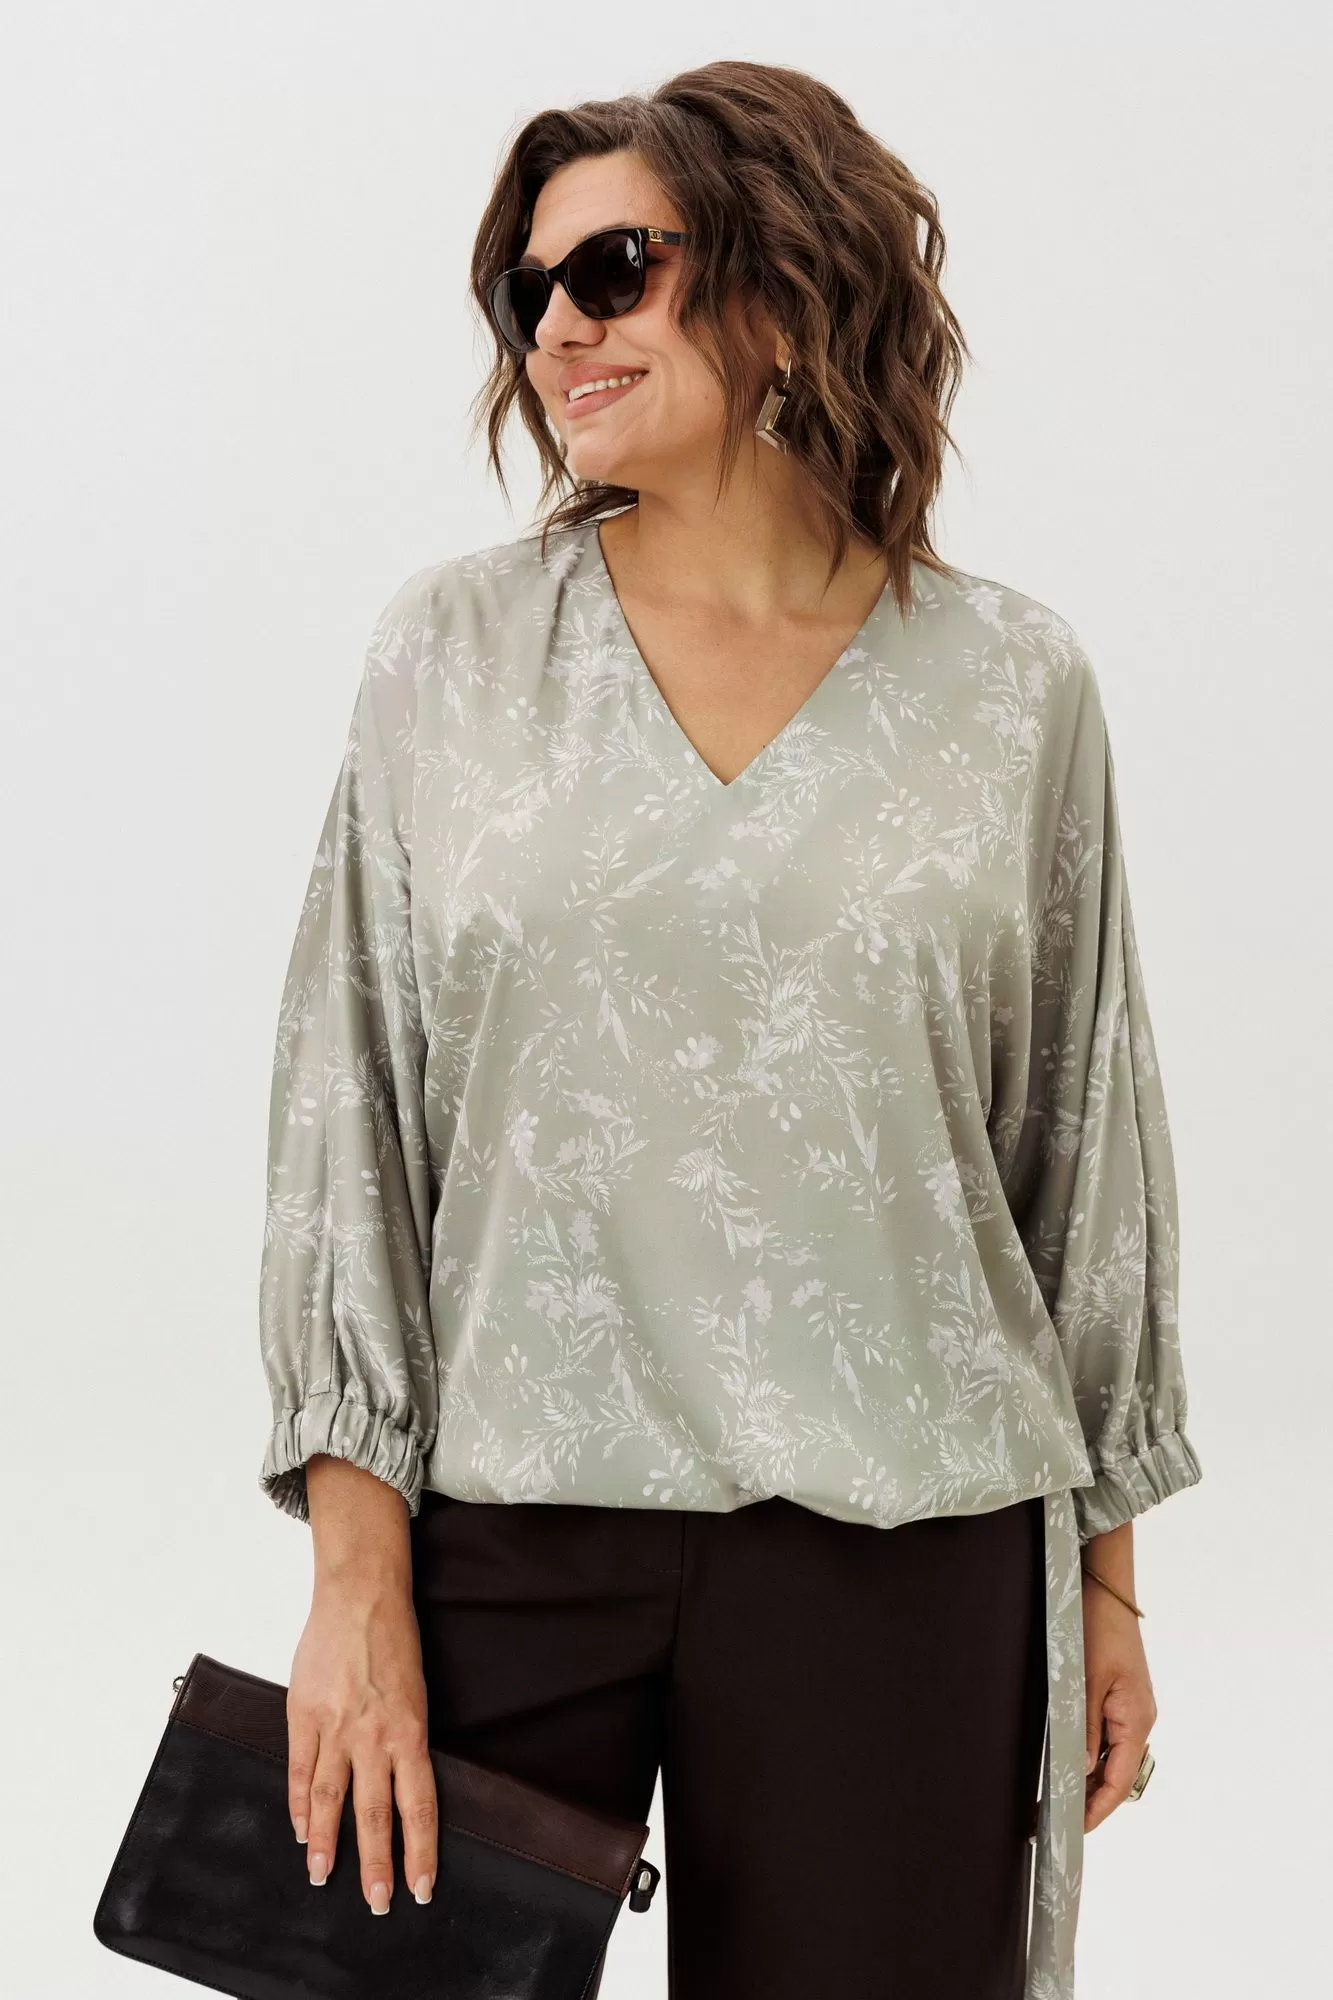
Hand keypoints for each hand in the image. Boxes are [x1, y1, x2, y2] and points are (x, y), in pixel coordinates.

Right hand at [286, 1462, 438, 1914]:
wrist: (361, 1595)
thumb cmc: (393, 1638)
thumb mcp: (414, 1691)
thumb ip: (404, 1738)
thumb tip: (401, 1783)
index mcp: (411, 1730)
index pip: (420, 1805)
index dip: (421, 1850)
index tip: (422, 1887)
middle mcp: (374, 1736)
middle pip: (376, 1814)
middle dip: (377, 1864)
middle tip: (376, 1903)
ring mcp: (336, 1727)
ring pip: (330, 1800)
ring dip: (327, 1843)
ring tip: (323, 1877)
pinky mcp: (304, 1713)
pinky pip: (299, 1768)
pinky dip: (297, 1804)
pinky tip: (299, 1829)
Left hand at [1081, 1570, 1156, 1832]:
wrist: (1106, 1590)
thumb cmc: (1097, 1629)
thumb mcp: (1085, 1681)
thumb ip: (1086, 1729)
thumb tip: (1085, 1771)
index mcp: (1136, 1720)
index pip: (1119, 1782)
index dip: (1097, 1810)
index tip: (1073, 1830)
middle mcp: (1140, 1720)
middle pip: (1119, 1776)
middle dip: (1092, 1800)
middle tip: (1056, 1818)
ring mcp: (1134, 1709)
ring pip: (1116, 1760)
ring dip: (1093, 1780)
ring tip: (1060, 1798)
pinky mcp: (1124, 1698)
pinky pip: (1112, 1739)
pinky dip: (1095, 1757)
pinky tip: (1074, 1763)